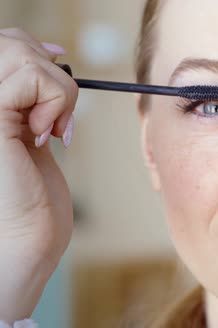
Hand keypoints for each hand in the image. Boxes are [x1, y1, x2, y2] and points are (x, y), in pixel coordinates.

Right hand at [0, 28, 77, 321]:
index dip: (32, 46)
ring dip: (58, 91)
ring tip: (52, 130)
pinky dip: (58, 101)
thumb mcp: (30, 131)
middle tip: (57, 115)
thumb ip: (30, 95)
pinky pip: (33, 77)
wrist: (23, 242)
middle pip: (9, 42)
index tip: (60, 65)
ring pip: (23, 54)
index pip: (1, 44)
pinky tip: (49, 136)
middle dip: (48, 69)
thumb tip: (53, 54)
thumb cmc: (30, 199)